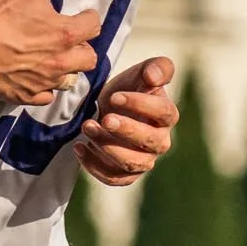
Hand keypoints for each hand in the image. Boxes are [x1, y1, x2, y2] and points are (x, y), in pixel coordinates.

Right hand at [0, 0, 102, 105]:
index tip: (79, 15)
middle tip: (67, 38)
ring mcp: (44, 83)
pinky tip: (35, 76)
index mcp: (66, 34)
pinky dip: (45, 88)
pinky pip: (47, 97)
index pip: (94, 26)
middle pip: (89, 58)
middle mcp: (60, 62)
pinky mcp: (26, 96)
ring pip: (70, 80)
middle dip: (83, 47)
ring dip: (66, 68)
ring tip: (53, 58)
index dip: (87, 17)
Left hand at [76, 57, 176, 185]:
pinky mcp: (126, 174)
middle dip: (126, 130)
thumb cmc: (129, 89)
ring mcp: (144, 160)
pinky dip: (94, 166)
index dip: (141, 105)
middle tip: (104, 118)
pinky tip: (79, 147)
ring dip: (107, 147)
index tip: (115, 97)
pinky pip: (113, 178)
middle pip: (149, 141)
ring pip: (131, 163)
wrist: (109, 109)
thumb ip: (157, 67)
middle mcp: (160, 141)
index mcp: (167, 116)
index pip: (164, 113)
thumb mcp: (141, 72)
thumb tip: (154, 77)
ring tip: (87, 127)